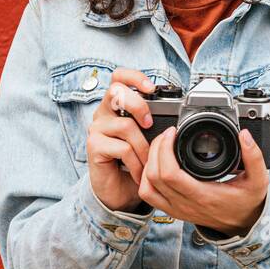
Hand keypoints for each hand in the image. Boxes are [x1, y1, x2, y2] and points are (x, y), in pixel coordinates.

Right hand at [86, 67, 156, 211]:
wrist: (119, 191)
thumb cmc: (134, 162)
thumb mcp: (146, 138)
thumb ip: (152, 122)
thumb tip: (175, 115)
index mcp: (116, 106)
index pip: (119, 78)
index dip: (134, 77)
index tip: (151, 88)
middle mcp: (103, 113)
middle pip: (117, 92)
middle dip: (138, 105)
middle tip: (150, 124)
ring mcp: (97, 129)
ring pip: (126, 126)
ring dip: (144, 147)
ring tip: (148, 162)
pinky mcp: (94, 146)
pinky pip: (122, 148)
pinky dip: (136, 162)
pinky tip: (139, 172)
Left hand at [136, 125, 268, 237]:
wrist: (242, 225)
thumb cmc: (247, 203)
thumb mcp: (258, 180)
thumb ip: (254, 156)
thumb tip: (244, 135)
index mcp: (204, 196)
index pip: (171, 174)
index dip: (165, 149)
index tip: (173, 133)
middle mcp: (186, 205)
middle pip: (154, 176)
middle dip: (156, 149)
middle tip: (167, 135)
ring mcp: (177, 209)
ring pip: (146, 187)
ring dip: (148, 164)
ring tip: (160, 148)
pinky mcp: (172, 211)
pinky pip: (148, 195)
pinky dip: (146, 178)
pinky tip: (156, 165)